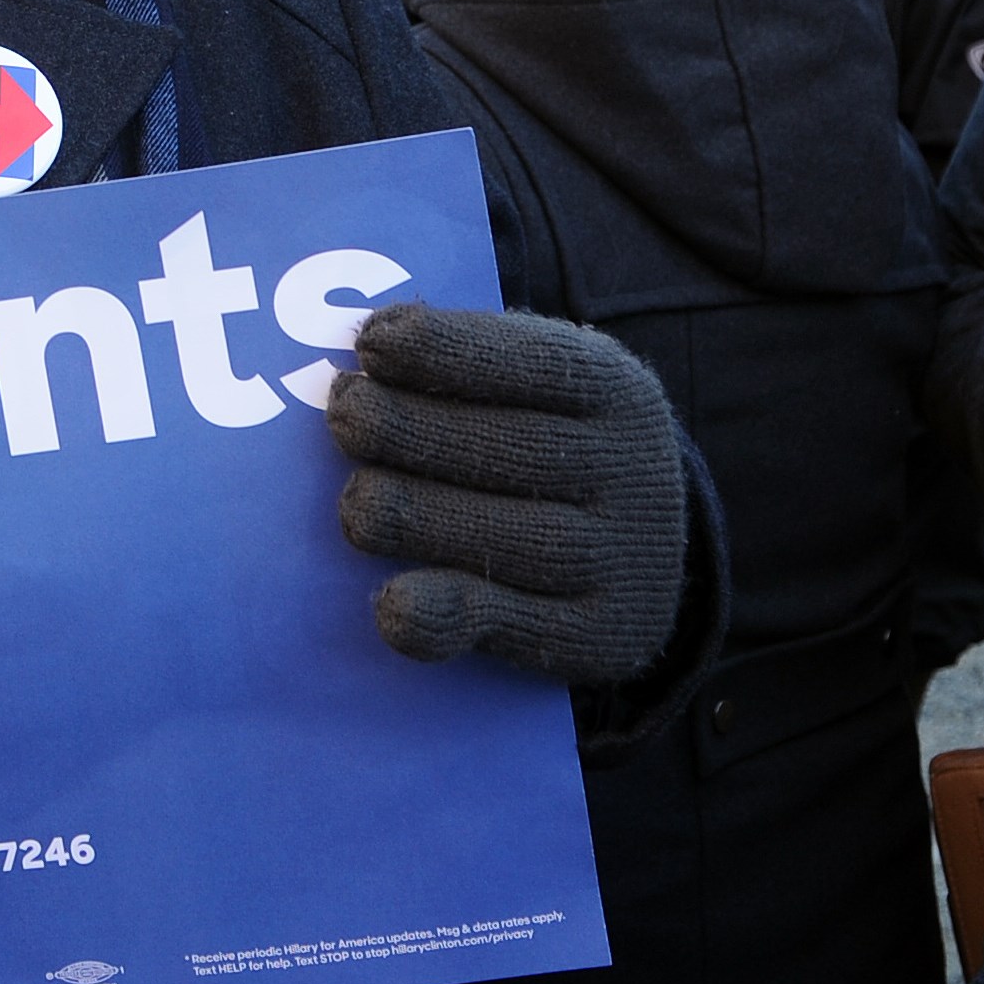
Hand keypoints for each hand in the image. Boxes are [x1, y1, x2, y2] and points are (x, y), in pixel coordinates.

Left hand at [328, 304, 685, 685]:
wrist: (639, 548)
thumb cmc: (543, 442)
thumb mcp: (530, 385)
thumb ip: (459, 367)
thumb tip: (362, 357)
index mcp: (613, 389)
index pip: (536, 362)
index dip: (448, 351)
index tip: (371, 346)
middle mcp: (632, 472)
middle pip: (519, 452)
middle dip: (416, 432)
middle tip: (345, 417)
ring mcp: (623, 560)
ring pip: (516, 540)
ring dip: (419, 520)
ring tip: (356, 504)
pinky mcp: (599, 637)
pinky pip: (516, 629)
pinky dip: (447, 617)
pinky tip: (390, 603)